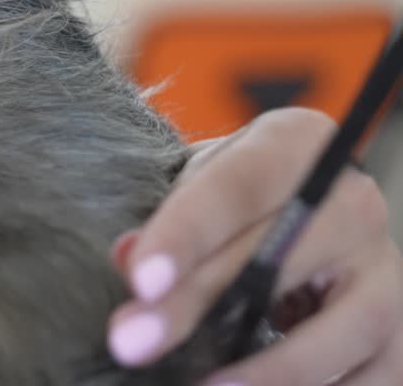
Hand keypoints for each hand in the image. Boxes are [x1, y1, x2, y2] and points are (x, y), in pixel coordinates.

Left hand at [107, 108, 402, 384]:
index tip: (141, 282)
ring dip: (271, 368)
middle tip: (133, 342)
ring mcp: (387, 269)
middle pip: (280, 256)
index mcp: (295, 146)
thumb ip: (163, 223)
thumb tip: (131, 262)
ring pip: (347, 325)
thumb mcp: (191, 190)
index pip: (237, 186)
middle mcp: (353, 202)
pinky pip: (377, 377)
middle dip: (198, 305)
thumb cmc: (231, 204)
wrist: (296, 222)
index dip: (186, 234)